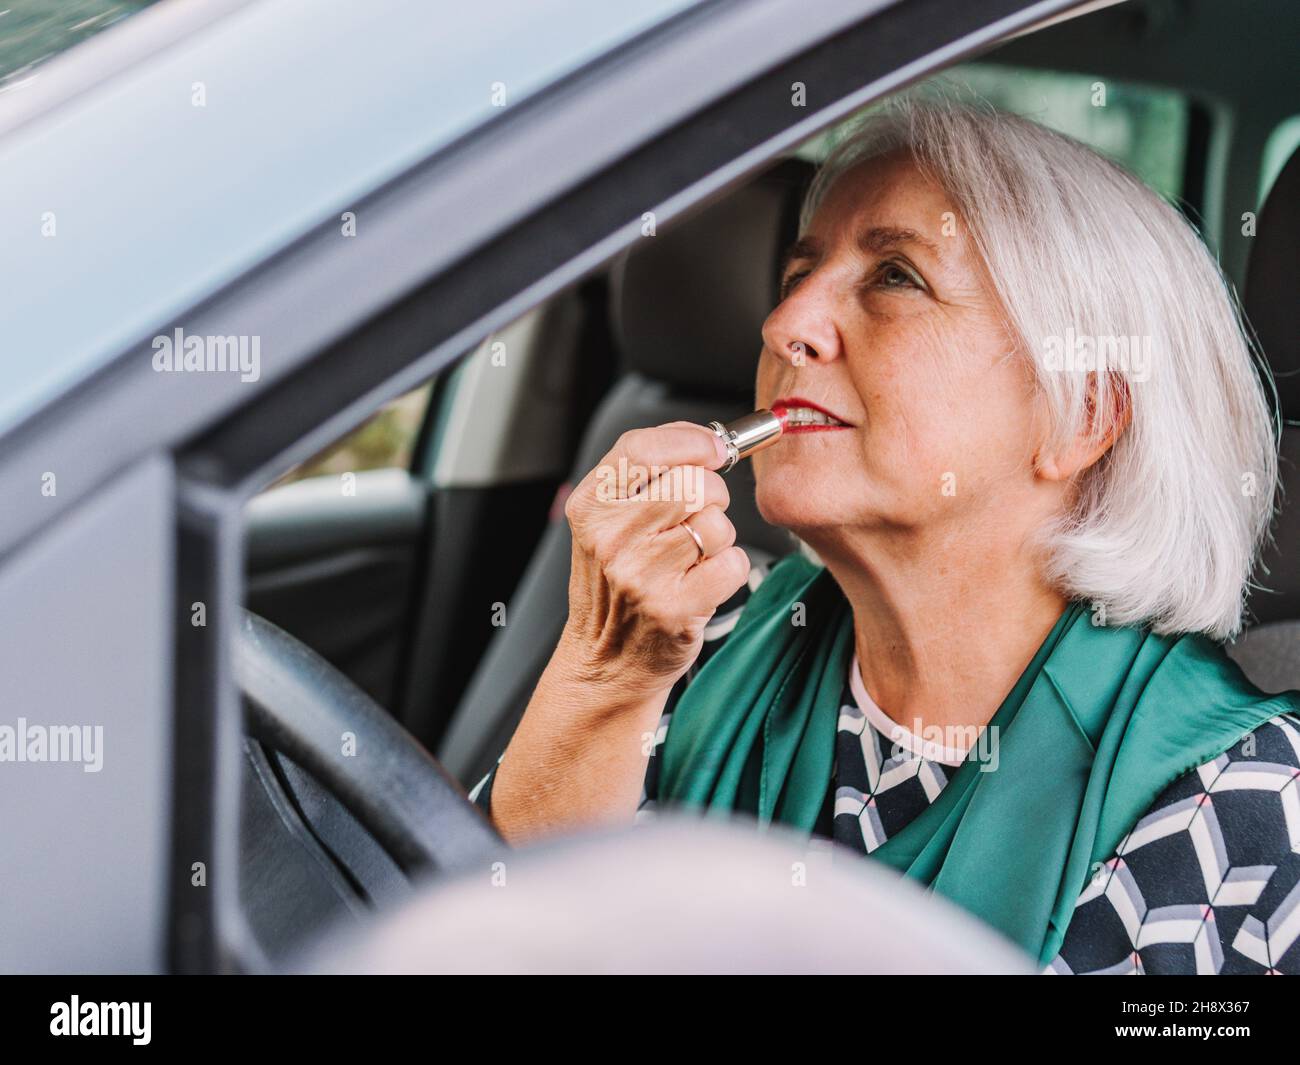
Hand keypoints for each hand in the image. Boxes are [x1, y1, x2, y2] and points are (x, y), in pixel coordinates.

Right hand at [559, 421, 750, 693]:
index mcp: (591, 507)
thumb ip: (646, 475)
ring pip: (717, 522)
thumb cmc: (616, 586)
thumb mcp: (607, 522)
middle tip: (700, 514)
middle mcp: (611, 539)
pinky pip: (732, 562)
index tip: (713, 449)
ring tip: (695, 555)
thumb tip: (708, 440)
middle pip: (693, 482)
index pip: (643, 447)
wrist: (606, 661)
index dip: (690, 441)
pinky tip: (703, 581)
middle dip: (712, 494)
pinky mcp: (675, 608)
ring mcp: (642, 575)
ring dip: (719, 537)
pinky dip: (729, 569)